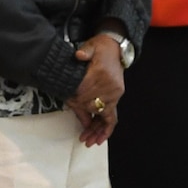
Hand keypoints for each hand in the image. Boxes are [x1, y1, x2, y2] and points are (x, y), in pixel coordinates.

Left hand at [68, 33, 127, 148]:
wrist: (115, 48)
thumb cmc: (100, 48)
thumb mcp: (92, 46)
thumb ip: (85, 52)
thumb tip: (79, 55)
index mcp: (103, 74)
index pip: (87, 92)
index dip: (78, 102)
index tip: (70, 108)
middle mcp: (111, 86)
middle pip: (95, 108)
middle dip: (86, 122)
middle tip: (81, 136)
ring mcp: (115, 93)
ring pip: (105, 116)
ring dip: (96, 130)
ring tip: (88, 141)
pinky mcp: (116, 97)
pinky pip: (112, 116)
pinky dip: (105, 128)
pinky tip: (99, 139)